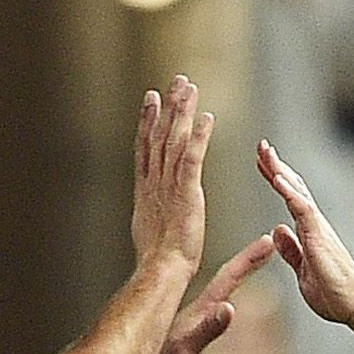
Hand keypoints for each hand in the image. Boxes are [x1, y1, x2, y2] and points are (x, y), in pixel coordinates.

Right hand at [132, 76, 213, 269]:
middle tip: (176, 81)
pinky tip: (206, 118)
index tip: (151, 98)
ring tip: (189, 87)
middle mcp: (155, 182)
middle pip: (159, 136)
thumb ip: (153, 214)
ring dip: (182, 112)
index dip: (148, 121)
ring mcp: (169, 186)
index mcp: (147, 190)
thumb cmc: (156, 262)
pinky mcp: (186, 194)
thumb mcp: (149, 232)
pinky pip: (192, 159)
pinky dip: (199, 138)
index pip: (147, 148)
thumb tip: (152, 213)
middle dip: (168, 107)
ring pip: (174, 141)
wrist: (159, 272)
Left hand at [144, 234, 276, 353]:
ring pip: (218, 292)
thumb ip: (207, 330)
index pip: (228, 278)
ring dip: (236, 276)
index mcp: (199, 311)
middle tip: (268, 242)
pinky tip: (225, 302)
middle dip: (248, 261)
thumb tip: (229, 308)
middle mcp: (196, 313)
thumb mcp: (185, 352)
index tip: (268, 240)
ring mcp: (190, 325)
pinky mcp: (185, 338)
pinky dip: (224, 301)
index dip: (249, 259)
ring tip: (250, 263)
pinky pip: (211, 310)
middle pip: (226, 280)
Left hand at [257, 140, 353, 328]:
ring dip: (280, 170)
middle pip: (293, 187)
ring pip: (297, 191)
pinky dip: (289, 192)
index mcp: (309, 232)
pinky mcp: (320, 236)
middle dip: (276, 165)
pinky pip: (302, 208)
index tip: (262, 162)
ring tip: (266, 151)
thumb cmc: (334, 293)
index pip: (290, 198)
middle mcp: (314, 224)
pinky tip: (276, 178)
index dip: (276, 179)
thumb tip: (278, 230)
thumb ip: (290, 250)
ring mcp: (318, 228)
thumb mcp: (302, 270)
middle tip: (262, 145)